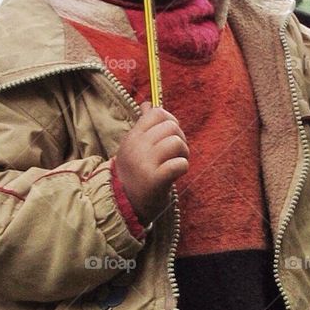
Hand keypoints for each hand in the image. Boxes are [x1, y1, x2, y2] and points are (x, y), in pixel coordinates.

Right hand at [114, 105, 188, 224]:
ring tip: (175, 163)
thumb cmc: (135, 173)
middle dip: (180, 138)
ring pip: (177, 142)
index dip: (170, 120)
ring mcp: (145, 163)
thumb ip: (143, 125)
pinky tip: (175, 173)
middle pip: (171, 126)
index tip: (169, 134)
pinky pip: (180, 164)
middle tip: (175, 153)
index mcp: (133, 136)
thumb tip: (148, 104)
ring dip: (183, 153)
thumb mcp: (133, 146)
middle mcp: (137, 147)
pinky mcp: (155, 180)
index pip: (156, 113)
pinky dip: (182, 167)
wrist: (125, 204)